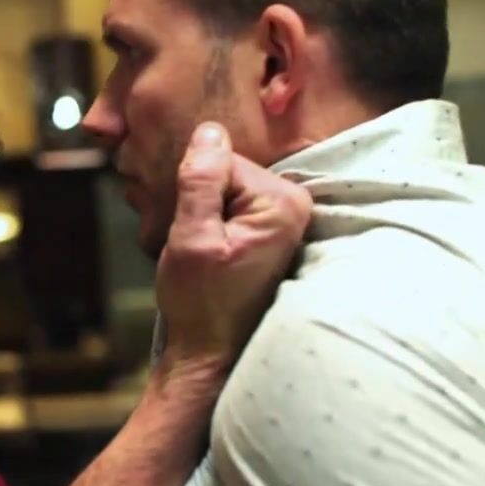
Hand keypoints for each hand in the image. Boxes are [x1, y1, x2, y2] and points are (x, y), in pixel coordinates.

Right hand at [154, 122, 311, 377]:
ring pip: (221, 186)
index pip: (223, 159)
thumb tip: (209, 130)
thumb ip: (202, 182)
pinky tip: (204, 253)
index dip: (193, 188)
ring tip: (197, 252)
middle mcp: (292, 204)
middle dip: (196, 197)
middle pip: (225, 170)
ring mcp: (281, 217)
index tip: (192, 230)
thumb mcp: (192, 239)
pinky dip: (206, 221)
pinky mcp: (267, 230)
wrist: (209, 354)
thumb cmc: (201, 305)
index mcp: (283, 202)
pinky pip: (227, 203)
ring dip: (198, 210)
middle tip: (192, 242)